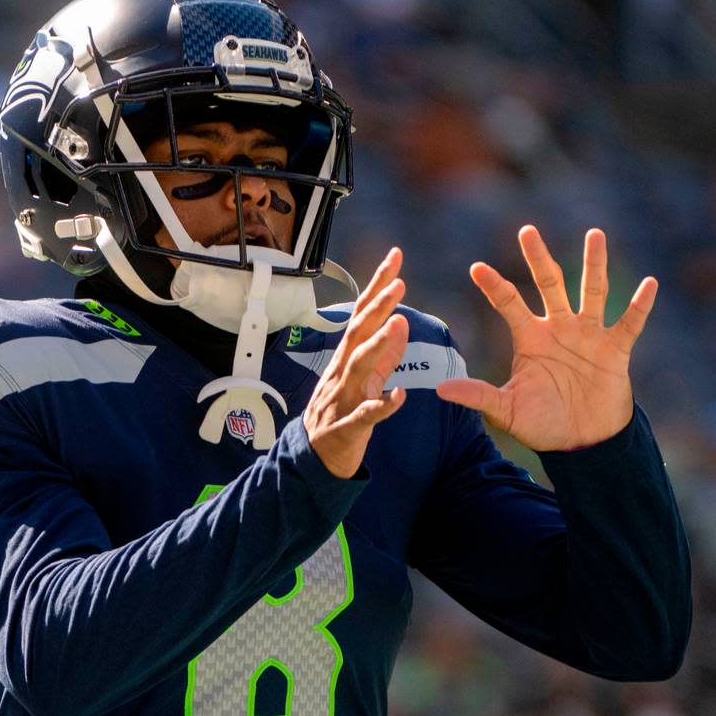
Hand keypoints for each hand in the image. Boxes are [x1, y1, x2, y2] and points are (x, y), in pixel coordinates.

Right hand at [304, 248, 408, 476]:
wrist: (314, 458)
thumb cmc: (342, 412)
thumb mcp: (366, 378)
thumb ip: (385, 353)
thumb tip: (401, 322)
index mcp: (348, 357)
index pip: (364, 314)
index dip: (378, 286)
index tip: (395, 257)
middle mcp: (341, 371)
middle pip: (359, 332)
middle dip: (377, 306)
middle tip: (398, 281)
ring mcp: (342, 398)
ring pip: (358, 366)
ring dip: (378, 345)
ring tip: (398, 324)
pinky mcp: (347, 427)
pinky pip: (365, 415)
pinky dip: (381, 406)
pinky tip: (398, 396)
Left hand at [437, 226, 656, 450]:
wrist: (582, 444)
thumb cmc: (543, 424)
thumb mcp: (506, 410)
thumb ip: (478, 395)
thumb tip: (440, 390)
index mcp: (530, 338)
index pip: (509, 304)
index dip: (494, 286)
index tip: (477, 268)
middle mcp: (559, 328)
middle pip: (548, 284)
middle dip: (538, 258)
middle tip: (526, 231)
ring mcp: (588, 335)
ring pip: (591, 291)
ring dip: (594, 264)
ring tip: (594, 235)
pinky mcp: (615, 350)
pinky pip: (629, 323)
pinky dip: (640, 306)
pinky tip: (650, 284)